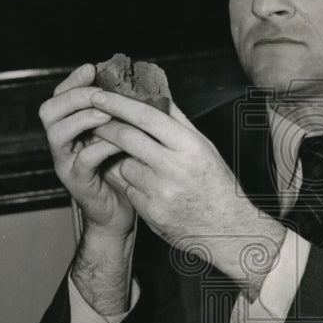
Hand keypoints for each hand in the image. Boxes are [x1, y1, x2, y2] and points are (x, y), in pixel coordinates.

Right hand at [39, 64, 134, 237]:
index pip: (59, 96)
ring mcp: (66, 163)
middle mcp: (62, 144)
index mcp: (69, 127)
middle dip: (75, 96)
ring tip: (108, 113)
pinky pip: (84, 159)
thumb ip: (121, 112)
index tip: (92, 68)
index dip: (72, 80)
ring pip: (58, 133)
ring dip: (83, 118)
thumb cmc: (123, 171)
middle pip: (49, 110)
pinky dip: (102, 146)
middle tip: (101, 93)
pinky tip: (121, 141)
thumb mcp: (121, 135)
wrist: (120, 213)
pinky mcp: (78, 182)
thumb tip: (140, 82)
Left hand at [89, 89, 285, 291]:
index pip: (147, 116)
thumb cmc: (217, 185)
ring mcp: (161, 192)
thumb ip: (178, 120)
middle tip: (94, 121)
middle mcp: (175, 168)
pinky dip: (136, 187)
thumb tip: (156, 93)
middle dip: (106, 128)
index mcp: (190, 146)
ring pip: (125, 166)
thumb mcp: (205, 148)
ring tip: (149, 170)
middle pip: (127, 138)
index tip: (99, 95)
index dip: (119, 104)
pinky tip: (155, 192)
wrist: (228, 230)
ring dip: (126, 162)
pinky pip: (130, 190)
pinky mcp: (151, 213)